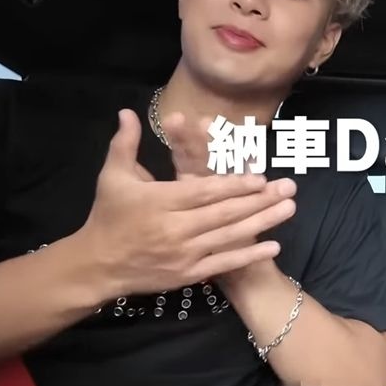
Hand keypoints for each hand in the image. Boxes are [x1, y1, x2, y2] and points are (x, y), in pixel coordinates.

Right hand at [78, 110, 296, 296]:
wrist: (97, 266)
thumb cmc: (108, 216)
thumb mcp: (112, 177)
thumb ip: (125, 143)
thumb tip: (129, 111)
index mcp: (158, 202)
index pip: (203, 191)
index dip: (233, 185)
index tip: (260, 177)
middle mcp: (174, 229)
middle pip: (223, 213)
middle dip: (259, 200)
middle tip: (289, 188)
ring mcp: (183, 254)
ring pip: (229, 237)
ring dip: (262, 223)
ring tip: (289, 209)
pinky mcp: (187, 274)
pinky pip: (223, 263)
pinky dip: (249, 255)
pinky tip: (274, 246)